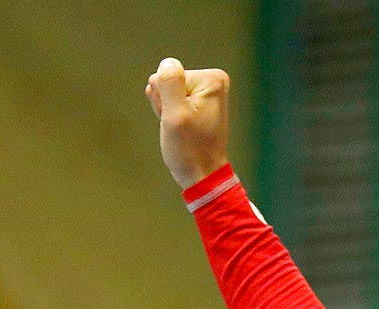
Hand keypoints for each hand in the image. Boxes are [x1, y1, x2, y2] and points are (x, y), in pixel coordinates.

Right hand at [146, 57, 231, 187]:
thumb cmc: (190, 150)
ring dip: (167, 112)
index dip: (166, 100)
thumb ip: (170, 84)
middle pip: (168, 81)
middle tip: (179, 127)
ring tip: (181, 130)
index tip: (179, 120)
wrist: (202, 176)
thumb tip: (168, 63)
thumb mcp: (175, 115)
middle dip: (167, 105)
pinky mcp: (198, 102)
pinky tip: (180, 130)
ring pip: (167, 92)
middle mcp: (212, 81)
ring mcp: (205, 92)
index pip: (167, 75)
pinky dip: (170, 116)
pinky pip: (171, 101)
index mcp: (212, 79)